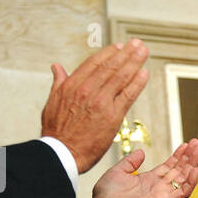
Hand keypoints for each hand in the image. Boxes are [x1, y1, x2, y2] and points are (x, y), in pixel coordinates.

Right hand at [41, 40, 150, 172]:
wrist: (62, 153)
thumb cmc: (56, 131)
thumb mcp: (52, 101)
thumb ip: (59, 82)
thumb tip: (57, 67)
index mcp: (73, 85)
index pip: (94, 63)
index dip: (109, 53)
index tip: (120, 47)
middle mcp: (88, 90)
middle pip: (111, 66)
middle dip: (126, 53)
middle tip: (138, 44)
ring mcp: (101, 102)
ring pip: (121, 77)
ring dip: (135, 62)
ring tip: (144, 52)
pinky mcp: (112, 116)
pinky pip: (128, 95)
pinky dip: (137, 83)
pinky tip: (144, 73)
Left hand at [85, 139, 197, 197]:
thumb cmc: (107, 195)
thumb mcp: (118, 171)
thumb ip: (130, 162)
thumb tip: (141, 152)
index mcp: (149, 180)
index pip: (170, 166)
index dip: (178, 155)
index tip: (185, 144)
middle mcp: (158, 187)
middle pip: (180, 171)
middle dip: (189, 157)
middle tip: (196, 143)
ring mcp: (163, 195)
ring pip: (184, 179)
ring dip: (193, 165)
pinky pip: (182, 193)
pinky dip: (191, 182)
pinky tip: (195, 169)